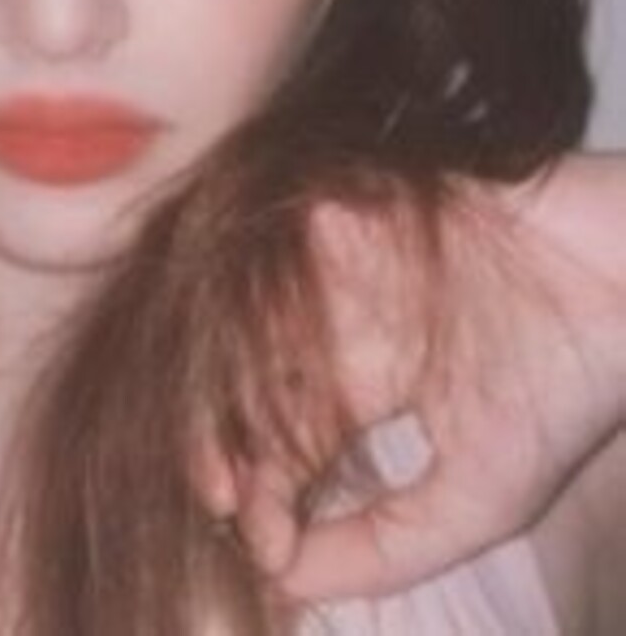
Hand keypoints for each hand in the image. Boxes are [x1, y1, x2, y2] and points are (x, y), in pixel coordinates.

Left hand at [195, 153, 625, 601]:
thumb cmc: (566, 383)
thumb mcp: (481, 493)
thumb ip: (388, 543)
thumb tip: (285, 582)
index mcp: (360, 381)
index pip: (277, 432)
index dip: (253, 484)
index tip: (244, 528)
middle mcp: (340, 319)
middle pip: (249, 369)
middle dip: (221, 430)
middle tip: (216, 484)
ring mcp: (346, 259)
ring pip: (260, 305)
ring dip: (239, 361)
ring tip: (241, 411)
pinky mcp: (367, 201)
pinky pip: (302, 229)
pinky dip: (285, 269)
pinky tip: (284, 315)